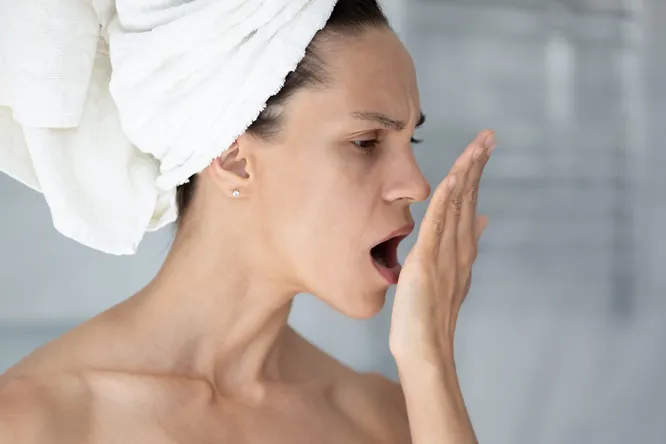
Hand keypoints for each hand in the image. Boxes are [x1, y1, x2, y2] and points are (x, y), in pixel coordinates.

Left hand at [389, 130, 494, 366]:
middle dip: (477, 164)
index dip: (475, 173)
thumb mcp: (451, 273)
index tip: (482, 147)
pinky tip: (452, 179)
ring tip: (478, 145)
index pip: (469, 202)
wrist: (424, 348)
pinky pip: (438, 226)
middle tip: (489, 135)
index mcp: (461, 248)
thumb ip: (464, 244)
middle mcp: (458, 248)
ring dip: (467, 173)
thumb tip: (483, 218)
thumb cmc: (430, 315)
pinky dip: (446, 201)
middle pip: (469, 197)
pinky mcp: (427, 263)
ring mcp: (445, 255)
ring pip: (458, 205)